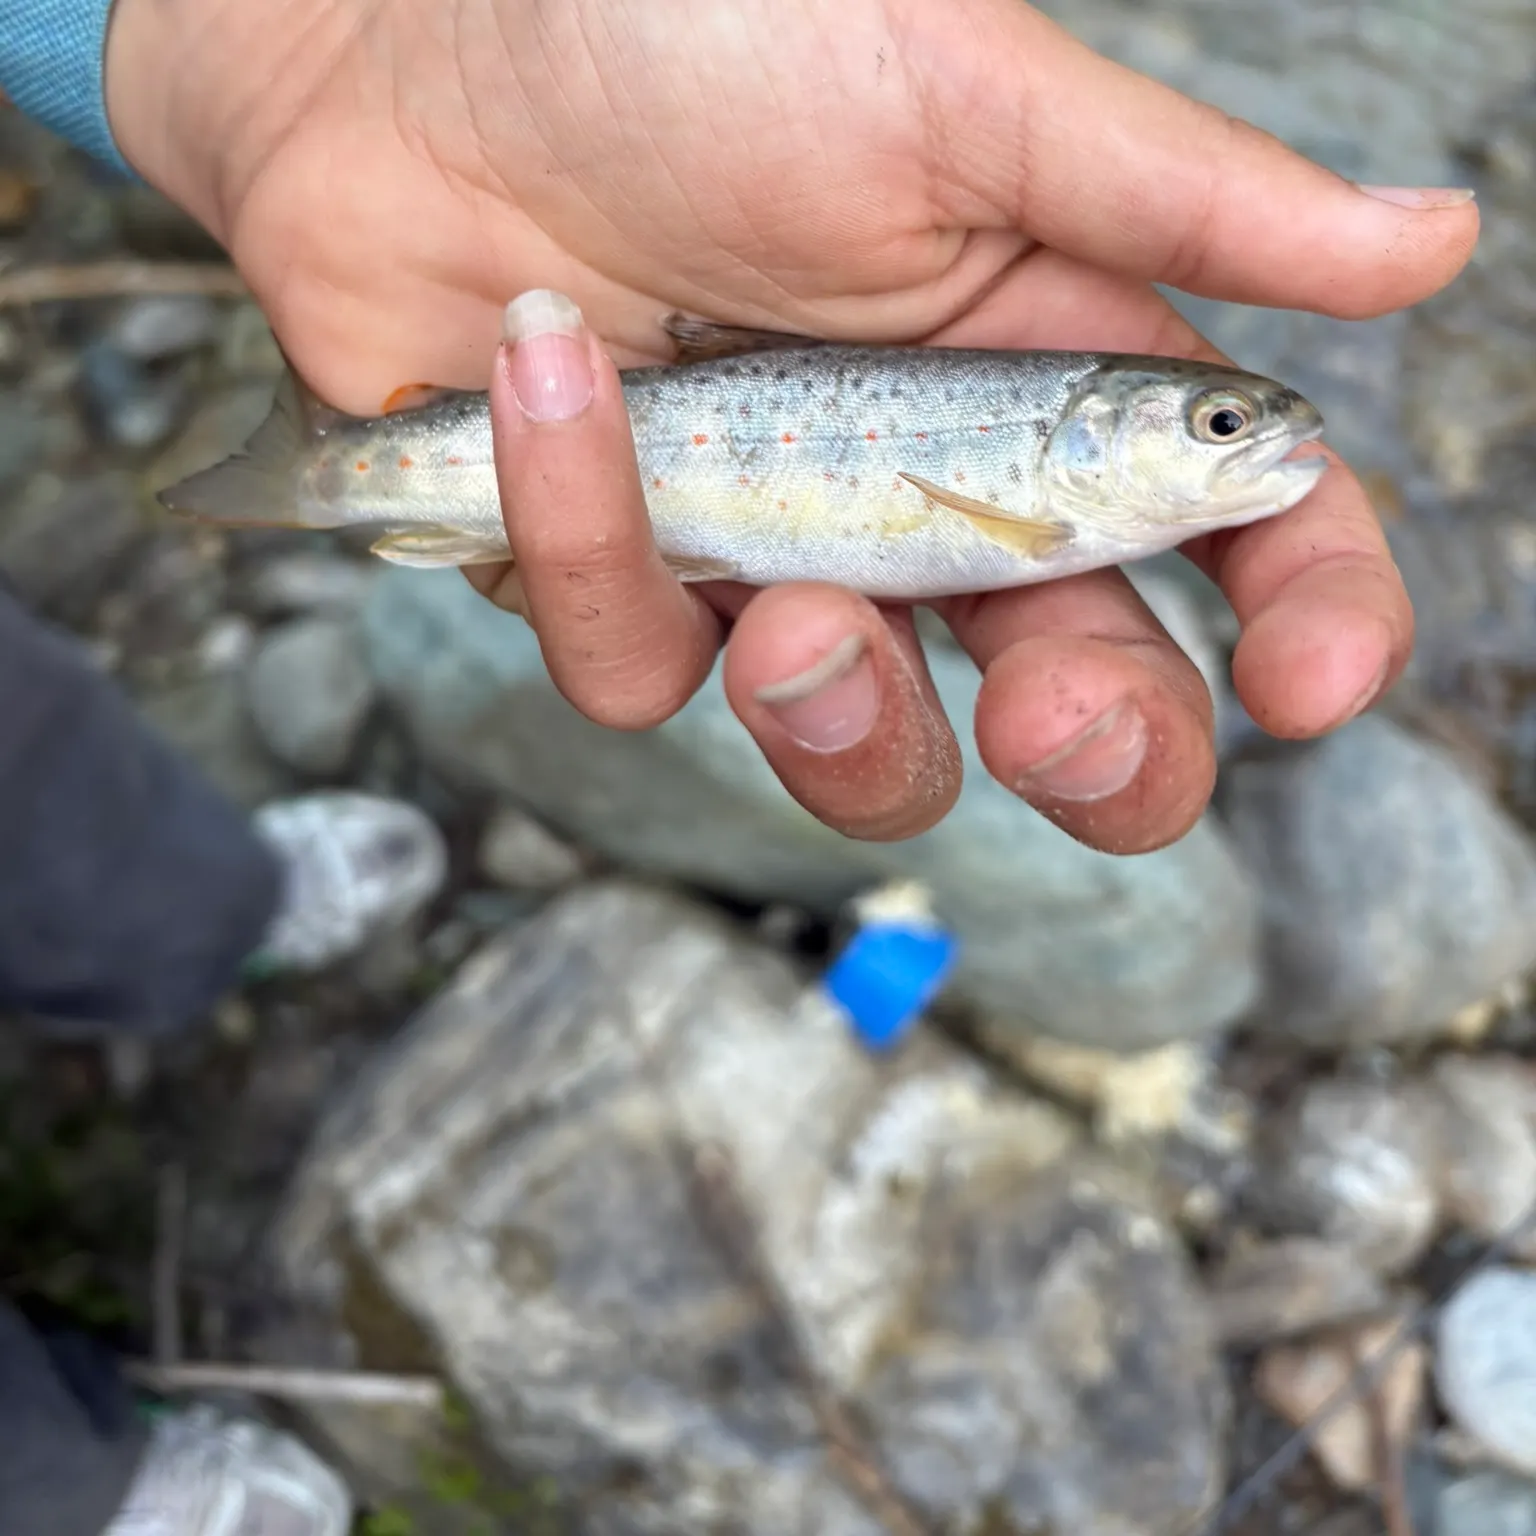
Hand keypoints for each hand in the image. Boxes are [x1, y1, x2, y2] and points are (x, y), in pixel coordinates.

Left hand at [106, 0, 1476, 851]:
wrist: (412, 43)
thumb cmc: (687, 36)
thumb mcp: (962, 97)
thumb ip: (1183, 204)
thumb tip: (1422, 243)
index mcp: (1048, 397)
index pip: (1231, 545)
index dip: (1303, 627)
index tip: (1313, 679)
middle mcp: (929, 508)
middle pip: (1076, 707)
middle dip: (1101, 754)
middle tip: (1062, 720)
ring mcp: (771, 564)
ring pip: (859, 747)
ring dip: (840, 712)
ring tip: (790, 602)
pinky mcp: (618, 586)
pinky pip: (634, 666)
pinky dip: (586, 535)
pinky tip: (545, 369)